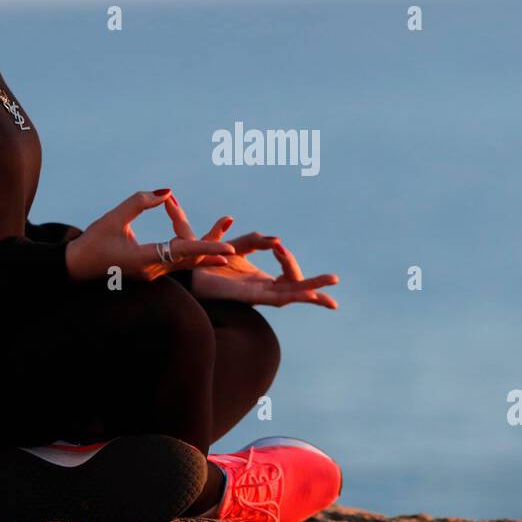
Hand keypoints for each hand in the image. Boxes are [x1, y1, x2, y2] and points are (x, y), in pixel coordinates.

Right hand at [63, 189, 236, 281]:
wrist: (75, 268)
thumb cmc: (92, 242)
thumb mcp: (113, 218)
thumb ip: (139, 202)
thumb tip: (166, 192)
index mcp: (144, 258)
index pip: (181, 252)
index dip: (206, 249)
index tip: (228, 250)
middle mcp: (151, 271)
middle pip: (189, 263)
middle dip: (212, 255)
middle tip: (237, 249)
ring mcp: (151, 274)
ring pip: (184, 265)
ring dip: (204, 257)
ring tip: (229, 250)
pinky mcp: (148, 273)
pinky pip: (175, 265)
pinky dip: (191, 257)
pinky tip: (207, 252)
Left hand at [183, 215, 339, 308]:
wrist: (184, 275)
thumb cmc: (200, 265)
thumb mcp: (222, 245)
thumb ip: (236, 234)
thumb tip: (241, 223)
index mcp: (259, 279)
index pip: (285, 272)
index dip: (286, 258)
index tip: (276, 244)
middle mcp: (262, 288)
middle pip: (296, 287)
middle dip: (316, 283)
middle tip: (336, 279)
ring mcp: (260, 294)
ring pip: (294, 292)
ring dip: (314, 287)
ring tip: (333, 281)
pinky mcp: (254, 297)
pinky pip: (281, 298)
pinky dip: (299, 295)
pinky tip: (315, 295)